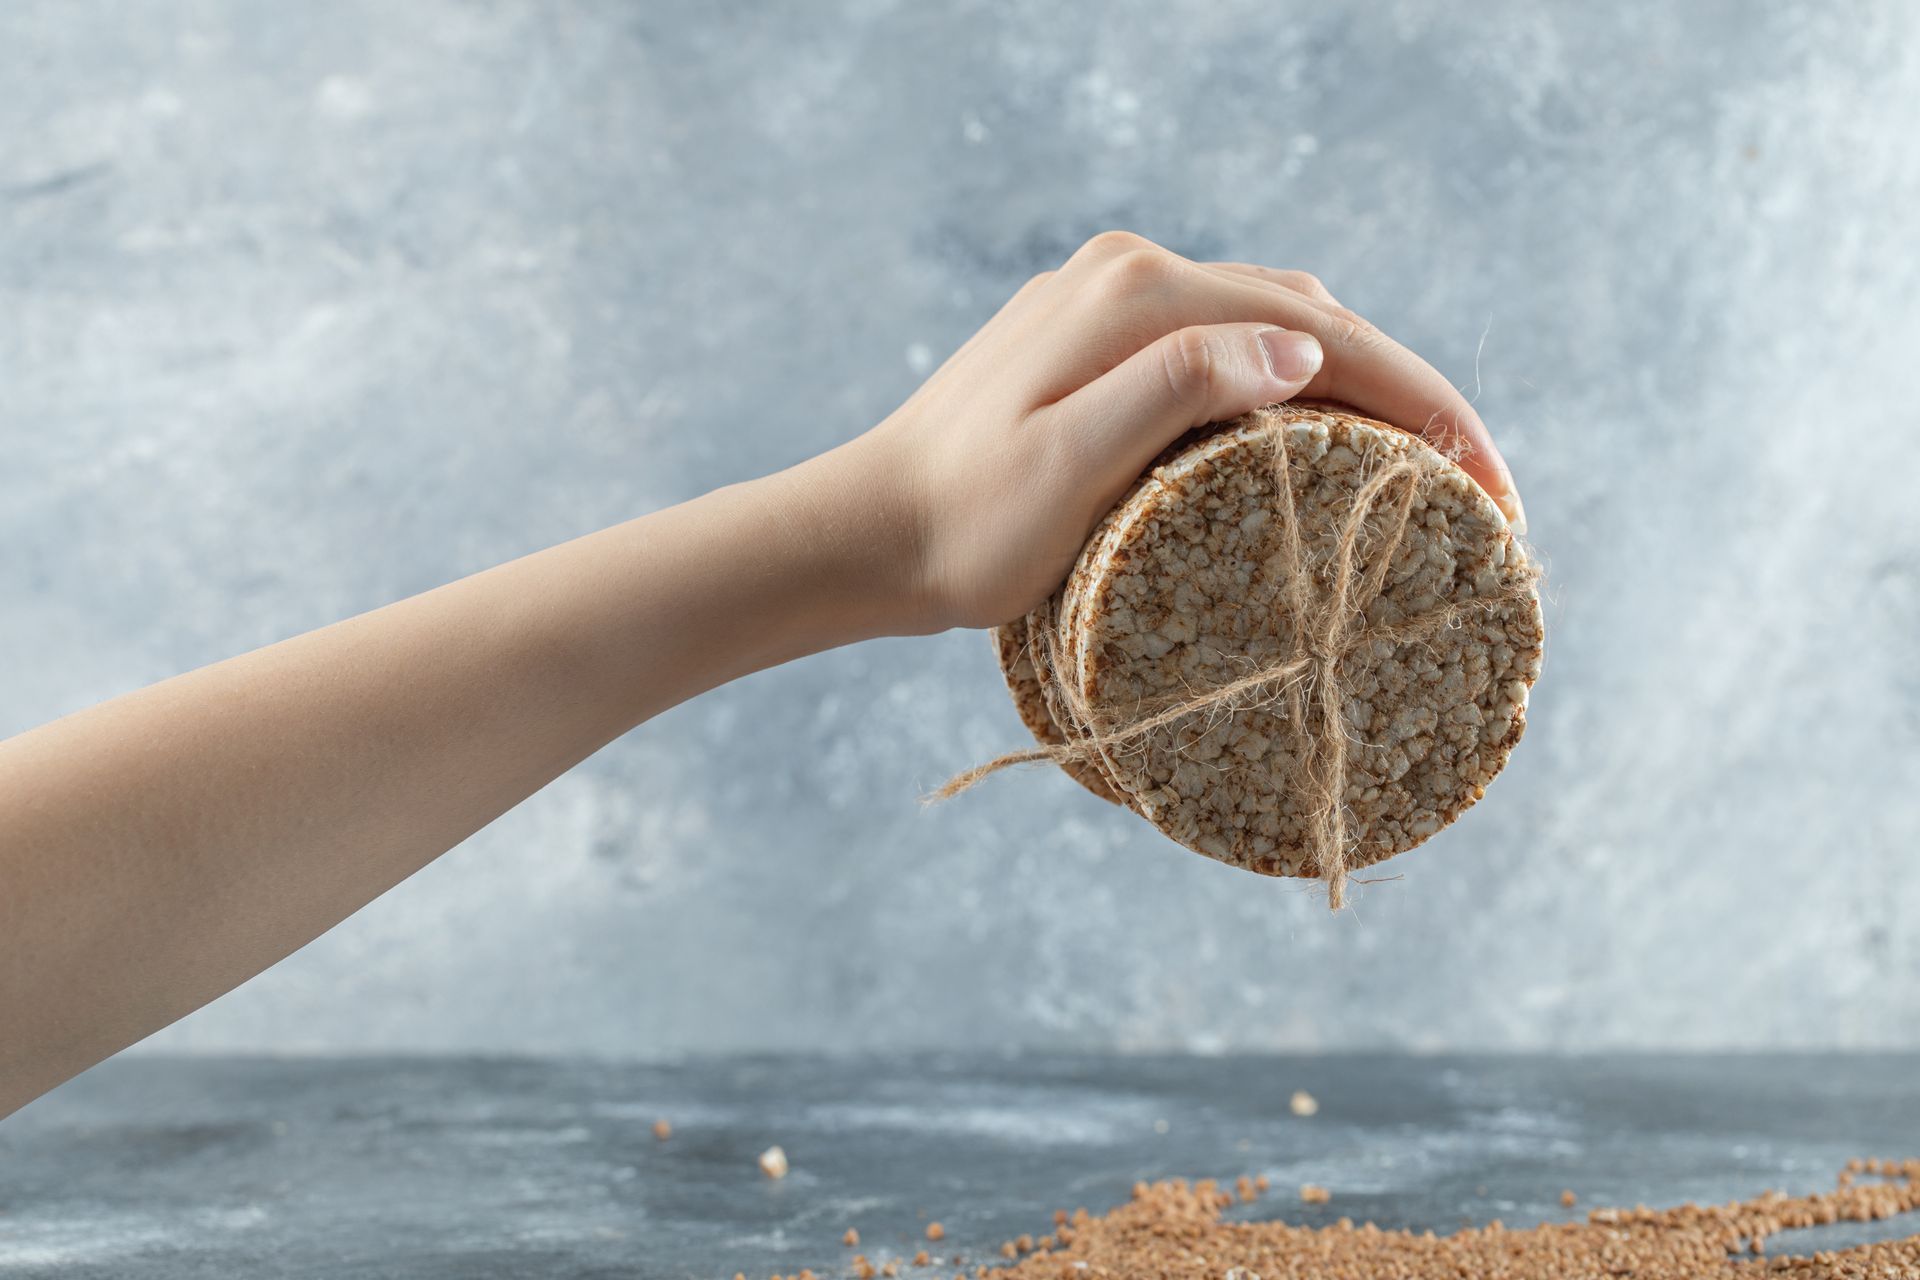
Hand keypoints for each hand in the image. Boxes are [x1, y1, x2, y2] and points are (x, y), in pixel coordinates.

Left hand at [847, 230, 1524, 632]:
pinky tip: (1318, 430)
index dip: (1422, 402)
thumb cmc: (965, 526)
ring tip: (1419, 462)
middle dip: (1407, 393)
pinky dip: (1291, 381)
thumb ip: (1175, 390)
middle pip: (1311, 317)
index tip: (1491, 483)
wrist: (868, 531)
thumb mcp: (1069, 466)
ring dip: (1355, 383)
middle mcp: (1131, 274)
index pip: (1321, 333)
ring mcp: (1111, 299)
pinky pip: (1226, 342)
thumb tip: (1299, 351)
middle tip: (1480, 485)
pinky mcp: (1096, 336)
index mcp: (1137, 296)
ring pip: (1273, 323)